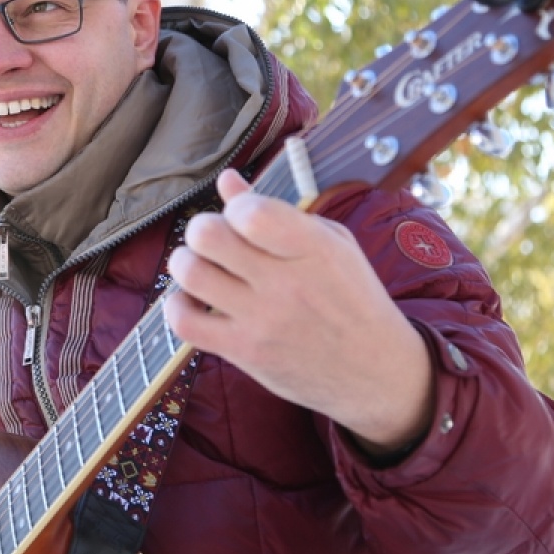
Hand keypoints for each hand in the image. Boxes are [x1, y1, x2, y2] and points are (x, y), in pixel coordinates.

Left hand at [164, 169, 434, 451]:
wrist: (376, 372)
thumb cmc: (352, 298)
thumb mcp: (331, 245)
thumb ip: (277, 212)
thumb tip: (227, 181)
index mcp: (314, 248)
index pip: (253, 213)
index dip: (236, 207)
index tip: (243, 218)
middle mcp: (286, 283)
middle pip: (209, 236)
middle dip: (202, 229)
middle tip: (213, 241)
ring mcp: (262, 320)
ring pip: (190, 274)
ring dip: (186, 263)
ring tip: (201, 267)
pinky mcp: (245, 352)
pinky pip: (185, 322)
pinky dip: (177, 305)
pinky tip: (193, 300)